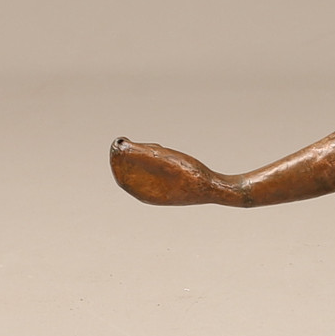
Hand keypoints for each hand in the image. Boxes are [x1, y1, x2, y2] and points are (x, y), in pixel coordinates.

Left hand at [110, 137, 229, 205]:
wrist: (217, 188)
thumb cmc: (192, 175)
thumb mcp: (165, 160)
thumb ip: (142, 153)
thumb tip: (119, 146)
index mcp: (144, 194)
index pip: (121, 176)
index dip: (117, 158)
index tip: (118, 142)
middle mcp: (151, 195)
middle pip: (130, 173)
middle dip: (130, 155)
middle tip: (130, 140)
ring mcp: (162, 192)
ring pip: (143, 172)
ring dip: (143, 156)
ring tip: (153, 146)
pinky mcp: (172, 187)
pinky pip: (154, 174)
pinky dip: (154, 160)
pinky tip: (163, 152)